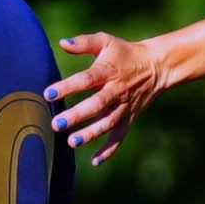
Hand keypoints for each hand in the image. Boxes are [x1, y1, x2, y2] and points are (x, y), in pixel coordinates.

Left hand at [47, 30, 165, 158]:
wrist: (156, 67)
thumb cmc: (124, 53)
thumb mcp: (106, 42)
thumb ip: (84, 43)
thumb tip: (62, 43)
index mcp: (108, 71)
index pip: (86, 79)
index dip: (68, 86)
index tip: (48, 93)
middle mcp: (117, 91)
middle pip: (97, 104)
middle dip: (77, 115)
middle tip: (56, 124)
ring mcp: (124, 107)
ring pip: (108, 123)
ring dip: (91, 134)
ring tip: (72, 142)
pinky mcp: (129, 118)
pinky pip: (120, 137)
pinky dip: (109, 150)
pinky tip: (95, 161)